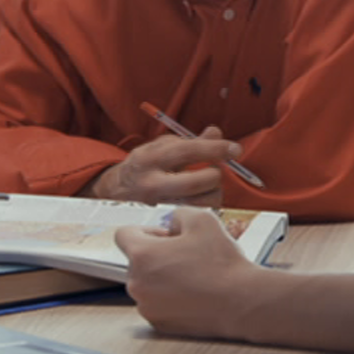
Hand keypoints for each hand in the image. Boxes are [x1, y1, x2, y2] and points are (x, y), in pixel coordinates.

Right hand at [87, 126, 239, 206]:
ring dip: (214, 192)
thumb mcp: (163, 146)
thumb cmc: (145, 164)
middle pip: (198, 181)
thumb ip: (191, 141)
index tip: (235, 149)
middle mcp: (153, 183)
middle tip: (213, 169)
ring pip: (203, 202)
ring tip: (207, 185)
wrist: (118, 190)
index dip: (216, 149)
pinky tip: (201, 197)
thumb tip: (216, 133)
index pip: (188, 151)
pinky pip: (198, 214)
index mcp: (151, 158)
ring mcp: (159, 205)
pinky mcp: (166, 220)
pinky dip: (206, 204)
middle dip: (214, 174)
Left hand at [114, 207, 256, 337]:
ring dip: (163, 276)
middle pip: (137, 261)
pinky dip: (169, 297)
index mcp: (142, 255)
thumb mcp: (203, 219)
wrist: (240, 301)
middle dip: (157, 255)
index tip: (165, 236)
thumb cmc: (221, 263)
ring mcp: (146, 306)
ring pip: (147, 283)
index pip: (124, 235)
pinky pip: (156, 303)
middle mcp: (137, 283)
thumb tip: (172, 222)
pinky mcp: (158, 323)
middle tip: (186, 254)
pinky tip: (193, 292)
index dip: (146, 231)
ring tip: (193, 274)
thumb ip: (179, 213)